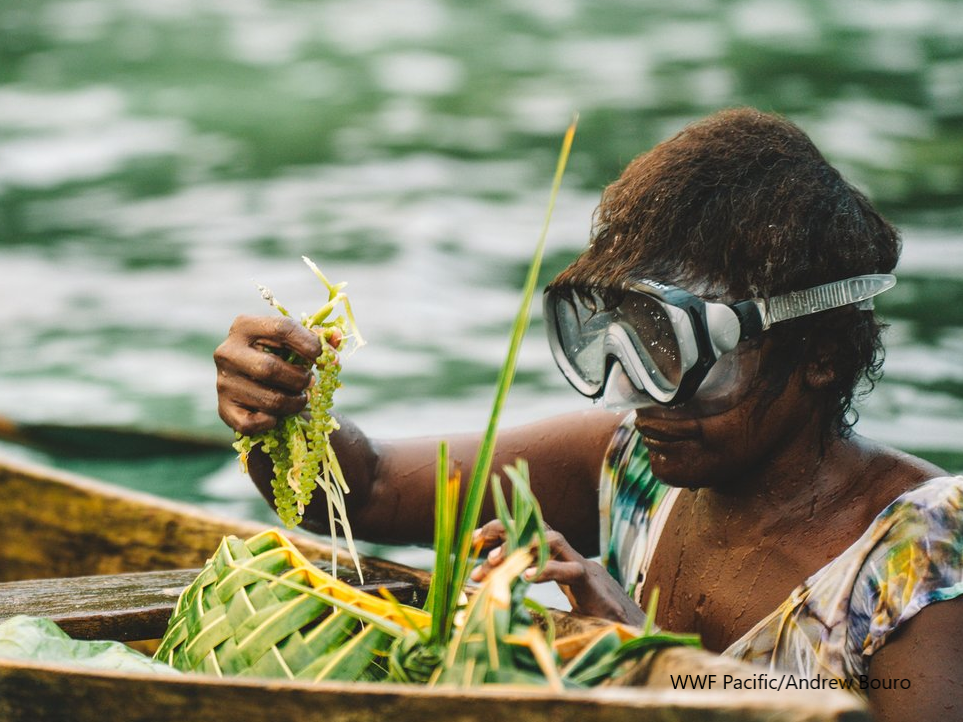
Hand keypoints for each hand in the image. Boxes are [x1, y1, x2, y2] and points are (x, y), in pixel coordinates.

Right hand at [214, 314, 332, 434]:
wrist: (250, 384)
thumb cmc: (277, 356)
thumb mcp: (292, 342)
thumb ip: (317, 338)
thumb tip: (336, 337)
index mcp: (245, 326)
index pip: (282, 329)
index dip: (310, 344)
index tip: (327, 358)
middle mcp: (227, 352)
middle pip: (271, 368)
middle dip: (300, 379)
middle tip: (311, 382)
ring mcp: (223, 382)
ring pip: (269, 399)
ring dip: (294, 403)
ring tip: (300, 398)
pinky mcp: (224, 408)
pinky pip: (253, 423)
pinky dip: (272, 422)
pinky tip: (277, 414)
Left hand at [470, 519, 646, 625]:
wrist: (630, 632)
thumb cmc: (590, 620)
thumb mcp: (552, 605)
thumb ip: (530, 598)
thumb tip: (495, 601)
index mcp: (556, 559)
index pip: (525, 534)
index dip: (499, 533)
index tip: (471, 542)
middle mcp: (568, 555)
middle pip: (534, 527)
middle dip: (503, 529)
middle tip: (474, 543)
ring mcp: (581, 565)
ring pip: (551, 539)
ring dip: (520, 546)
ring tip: (494, 562)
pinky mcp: (591, 583)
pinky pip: (569, 570)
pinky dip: (546, 571)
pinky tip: (526, 577)